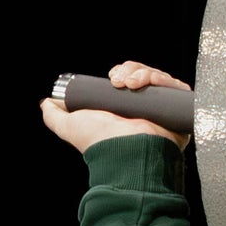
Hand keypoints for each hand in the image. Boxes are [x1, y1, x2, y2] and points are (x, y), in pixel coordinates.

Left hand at [39, 59, 188, 154]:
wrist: (125, 154)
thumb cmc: (101, 143)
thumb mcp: (70, 126)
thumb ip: (55, 116)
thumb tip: (47, 102)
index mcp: (125, 110)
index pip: (128, 79)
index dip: (122, 73)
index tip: (111, 77)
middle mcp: (145, 109)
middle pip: (143, 75)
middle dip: (131, 70)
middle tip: (119, 80)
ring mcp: (163, 110)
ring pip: (158, 77)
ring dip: (143, 73)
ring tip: (131, 85)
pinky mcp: (179, 111)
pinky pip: (175, 86)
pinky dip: (162, 80)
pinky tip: (147, 85)